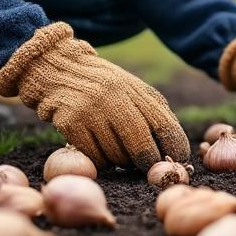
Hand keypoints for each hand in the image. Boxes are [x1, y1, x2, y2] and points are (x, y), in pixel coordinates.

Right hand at [0, 22, 189, 169]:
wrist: (58, 68)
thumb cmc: (102, 85)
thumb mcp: (132, 90)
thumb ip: (153, 113)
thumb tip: (174, 151)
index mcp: (136, 90)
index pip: (166, 126)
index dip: (175, 149)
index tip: (176, 161)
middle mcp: (115, 99)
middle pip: (143, 148)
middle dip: (148, 163)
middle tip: (147, 167)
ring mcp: (92, 112)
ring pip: (118, 157)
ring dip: (121, 162)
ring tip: (116, 148)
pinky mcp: (71, 124)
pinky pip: (95, 158)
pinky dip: (101, 161)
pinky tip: (98, 148)